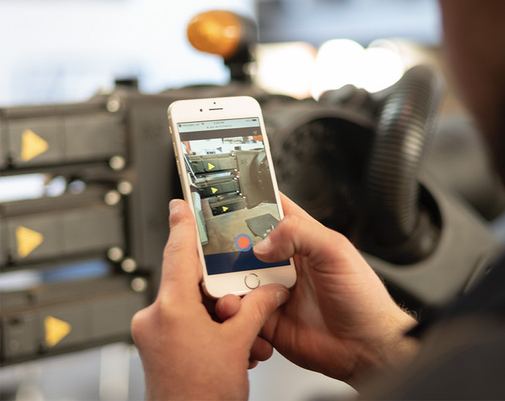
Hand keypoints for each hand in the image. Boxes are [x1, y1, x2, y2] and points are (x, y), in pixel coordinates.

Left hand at [131, 200, 289, 400]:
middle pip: (194, 282)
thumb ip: (257, 308)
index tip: (182, 202)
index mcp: (171, 308)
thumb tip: (271, 291)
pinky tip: (236, 348)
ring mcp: (155, 335)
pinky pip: (189, 324)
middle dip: (226, 291)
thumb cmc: (203, 396)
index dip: (184, 222)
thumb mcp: (240, 344)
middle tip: (246, 298)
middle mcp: (156, 318)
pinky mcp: (159, 349)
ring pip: (195, 306)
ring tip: (246, 338)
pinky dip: (214, 330)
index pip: (178, 251)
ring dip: (224, 317)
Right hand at [216, 194, 418, 386]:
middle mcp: (284, 262)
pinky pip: (239, 313)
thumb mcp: (336, 252)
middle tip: (214, 253)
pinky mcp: (265, 320)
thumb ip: (300, 234)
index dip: (247, 201)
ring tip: (233, 293)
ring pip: (233, 279)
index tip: (222, 199)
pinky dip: (234, 313)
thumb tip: (262, 243)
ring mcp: (272, 291)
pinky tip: (245, 315)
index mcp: (302, 238)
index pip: (269, 209)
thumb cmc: (363, 299)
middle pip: (242, 245)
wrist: (365, 348)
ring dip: (226, 284)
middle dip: (224, 247)